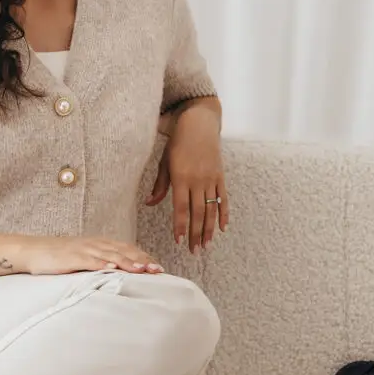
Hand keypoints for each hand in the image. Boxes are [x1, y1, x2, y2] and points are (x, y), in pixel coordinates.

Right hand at [19, 235, 165, 276]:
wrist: (33, 250)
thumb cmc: (59, 258)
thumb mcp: (84, 259)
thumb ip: (101, 264)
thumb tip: (119, 276)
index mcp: (100, 244)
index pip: (127, 249)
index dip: (144, 257)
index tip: (159, 267)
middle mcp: (95, 244)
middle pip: (124, 251)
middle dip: (142, 260)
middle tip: (158, 270)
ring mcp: (84, 250)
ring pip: (111, 255)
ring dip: (128, 262)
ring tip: (143, 270)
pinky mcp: (72, 257)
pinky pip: (90, 261)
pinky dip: (103, 264)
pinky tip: (113, 269)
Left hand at [145, 107, 229, 252]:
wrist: (199, 124)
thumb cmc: (177, 143)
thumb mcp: (164, 162)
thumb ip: (160, 184)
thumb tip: (149, 202)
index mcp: (180, 177)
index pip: (181, 208)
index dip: (181, 226)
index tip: (179, 240)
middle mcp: (197, 180)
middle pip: (197, 213)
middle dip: (195, 233)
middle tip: (194, 250)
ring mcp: (211, 178)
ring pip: (211, 209)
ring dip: (208, 229)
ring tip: (206, 244)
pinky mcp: (221, 176)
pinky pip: (223, 199)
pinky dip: (223, 214)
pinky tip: (222, 228)